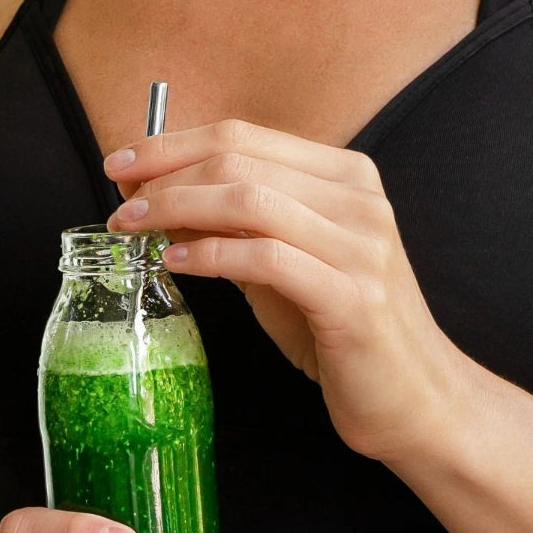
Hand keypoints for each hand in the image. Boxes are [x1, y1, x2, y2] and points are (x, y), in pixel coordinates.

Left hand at [103, 117, 475, 463]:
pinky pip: (266, 258)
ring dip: (177, 208)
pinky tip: (175, 261)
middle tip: (119, 203)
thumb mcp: (280, 259)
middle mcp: (358, 199)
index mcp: (344, 175)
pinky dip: (211, 253)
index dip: (172, 143)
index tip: (120, 164)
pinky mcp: (354, 298)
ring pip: (250, 199)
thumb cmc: (337, 325)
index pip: (243, 134)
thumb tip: (153, 195)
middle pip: (239, 159)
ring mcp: (361, 246)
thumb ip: (230, 222)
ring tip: (133, 229)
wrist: (413, 398)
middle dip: (164, 176)